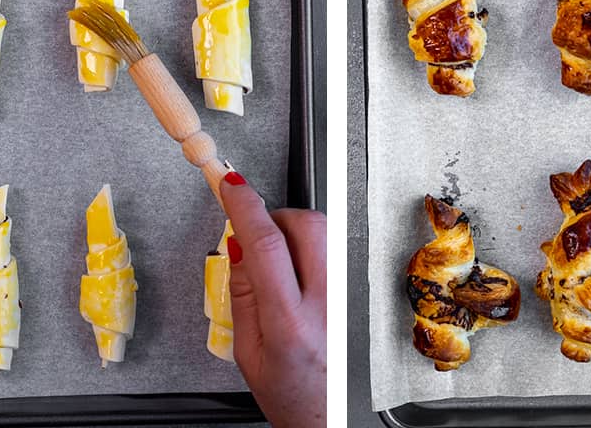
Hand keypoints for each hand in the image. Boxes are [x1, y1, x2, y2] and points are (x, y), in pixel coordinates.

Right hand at [219, 173, 324, 427]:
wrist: (332, 417)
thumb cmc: (293, 396)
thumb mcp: (247, 352)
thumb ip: (242, 293)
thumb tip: (237, 243)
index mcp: (291, 324)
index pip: (267, 246)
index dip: (246, 207)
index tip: (232, 185)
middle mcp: (328, 305)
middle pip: (306, 226)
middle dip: (275, 218)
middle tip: (256, 240)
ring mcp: (349, 297)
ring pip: (324, 232)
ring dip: (295, 233)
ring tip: (279, 268)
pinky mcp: (358, 292)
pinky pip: (334, 250)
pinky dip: (311, 250)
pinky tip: (300, 278)